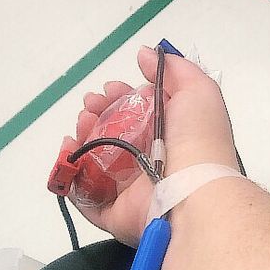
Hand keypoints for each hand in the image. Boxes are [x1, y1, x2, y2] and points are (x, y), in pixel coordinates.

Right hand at [70, 46, 239, 245]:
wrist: (194, 189)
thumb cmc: (199, 141)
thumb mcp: (198, 91)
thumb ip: (173, 69)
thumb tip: (145, 55)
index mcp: (168, 137)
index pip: (137, 114)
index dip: (119, 96)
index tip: (110, 88)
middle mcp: (148, 163)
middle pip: (111, 135)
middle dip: (96, 113)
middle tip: (91, 105)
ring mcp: (130, 191)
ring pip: (93, 162)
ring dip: (81, 137)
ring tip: (81, 125)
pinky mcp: (114, 214)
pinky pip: (83, 196)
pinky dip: (69, 173)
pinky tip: (69, 151)